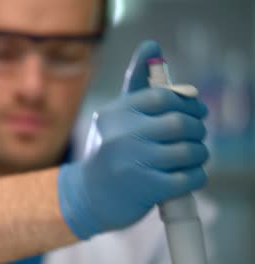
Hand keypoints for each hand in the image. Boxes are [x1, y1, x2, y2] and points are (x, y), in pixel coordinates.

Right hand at [58, 41, 209, 239]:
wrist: (88, 196)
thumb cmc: (108, 151)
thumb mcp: (116, 116)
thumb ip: (136, 83)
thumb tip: (152, 44)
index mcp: (116, 114)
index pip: (163, 97)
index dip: (188, 102)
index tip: (196, 110)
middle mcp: (122, 136)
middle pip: (180, 123)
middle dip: (197, 129)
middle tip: (197, 134)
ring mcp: (133, 163)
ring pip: (188, 151)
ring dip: (199, 154)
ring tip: (193, 155)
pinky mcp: (146, 189)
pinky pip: (189, 177)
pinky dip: (197, 175)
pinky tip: (188, 175)